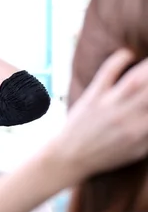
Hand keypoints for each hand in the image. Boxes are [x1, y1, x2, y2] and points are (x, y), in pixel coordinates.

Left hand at [54, 49, 147, 178]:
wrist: (70, 157)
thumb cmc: (106, 155)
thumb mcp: (136, 151)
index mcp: (140, 132)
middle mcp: (127, 117)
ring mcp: (109, 105)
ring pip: (136, 80)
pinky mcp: (92, 96)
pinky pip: (107, 73)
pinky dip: (117, 60)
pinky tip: (128, 54)